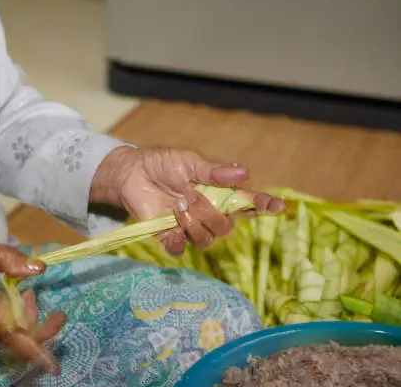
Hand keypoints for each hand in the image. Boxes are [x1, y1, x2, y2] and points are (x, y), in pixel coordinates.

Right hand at [0, 229, 65, 372]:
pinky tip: (4, 289)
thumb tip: (38, 268)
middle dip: (33, 317)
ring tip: (21, 286)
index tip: (55, 359)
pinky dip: (4, 311)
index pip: (18, 338)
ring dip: (18, 314)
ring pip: (3, 329)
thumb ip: (8, 258)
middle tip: (33, 289)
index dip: (39, 349)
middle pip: (15, 335)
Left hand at [91, 147, 284, 254]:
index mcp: (218, 193)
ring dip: (192, 224)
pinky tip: (168, 225)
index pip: (248, 203)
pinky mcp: (169, 237)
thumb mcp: (189, 162)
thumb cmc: (162, 163)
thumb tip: (245, 172)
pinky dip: (175, 239)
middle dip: (209, 213)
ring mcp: (190, 227)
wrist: (131, 173)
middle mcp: (208, 213)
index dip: (265, 206)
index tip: (278, 206)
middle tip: (189, 196)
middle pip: (226, 227)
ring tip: (176, 206)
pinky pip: (180, 249)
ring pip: (206, 240)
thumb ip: (214, 172)